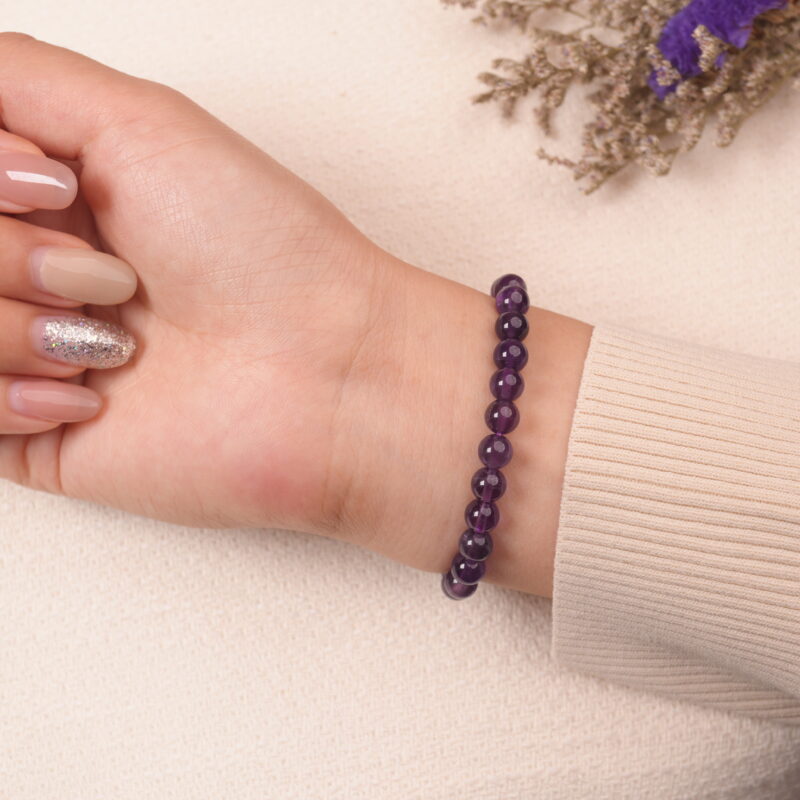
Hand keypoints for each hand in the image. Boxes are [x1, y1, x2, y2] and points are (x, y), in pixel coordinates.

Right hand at [0, 34, 590, 596]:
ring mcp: (35, 355)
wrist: (324, 375)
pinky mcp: (37, 436)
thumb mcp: (141, 123)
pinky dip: (15, 394)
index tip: (56, 186)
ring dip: (18, 325)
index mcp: (58, 199)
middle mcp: (40, 272)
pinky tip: (95, 398)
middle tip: (112, 276)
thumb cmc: (261, 250)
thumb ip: (20, 83)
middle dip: (11, 251)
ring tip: (119, 342)